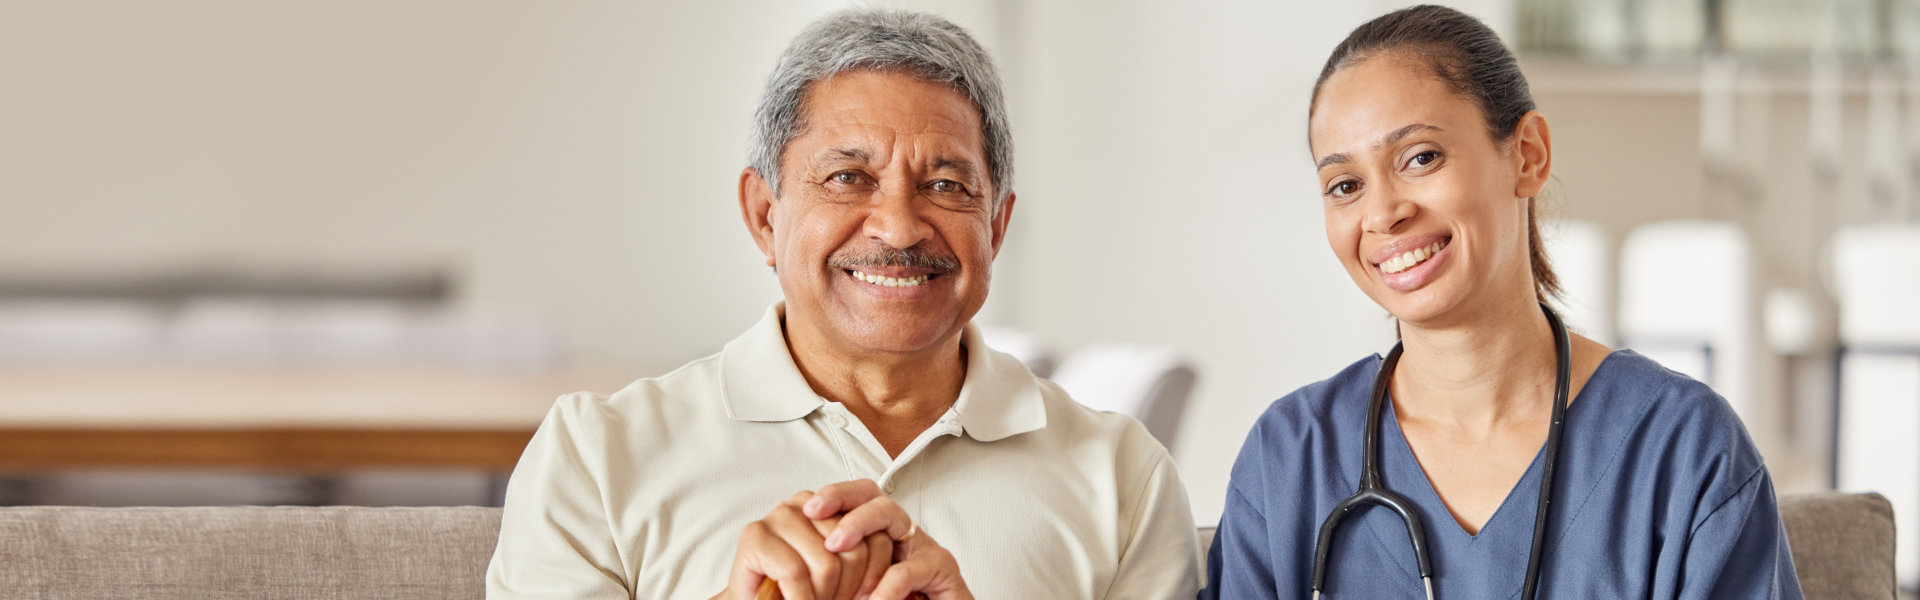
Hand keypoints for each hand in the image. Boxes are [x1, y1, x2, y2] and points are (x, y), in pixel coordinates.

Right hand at [718, 490, 892, 599]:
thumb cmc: (795, 591)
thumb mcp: (837, 571)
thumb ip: (859, 553)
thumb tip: (895, 563)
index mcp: (828, 507)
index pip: (874, 532)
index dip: (874, 574)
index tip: (861, 595)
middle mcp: (801, 504)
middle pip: (854, 550)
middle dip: (847, 591)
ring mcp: (776, 516)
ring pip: (827, 564)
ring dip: (824, 598)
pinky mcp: (754, 535)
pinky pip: (795, 573)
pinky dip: (801, 599)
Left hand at [806, 480, 972, 599]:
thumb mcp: (857, 587)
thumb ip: (835, 569)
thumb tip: (797, 554)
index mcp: (880, 537)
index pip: (856, 499)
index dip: (832, 496)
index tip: (805, 509)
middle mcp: (903, 535)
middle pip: (873, 496)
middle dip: (842, 497)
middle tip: (815, 513)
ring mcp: (925, 548)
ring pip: (892, 515)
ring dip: (858, 527)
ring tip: (835, 550)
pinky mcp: (944, 569)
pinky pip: (907, 569)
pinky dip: (884, 587)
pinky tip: (870, 599)